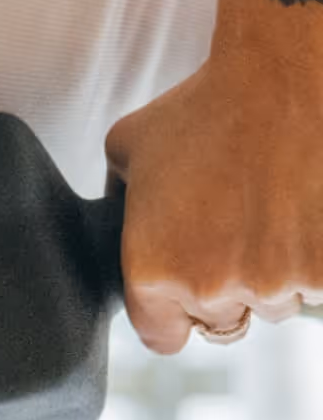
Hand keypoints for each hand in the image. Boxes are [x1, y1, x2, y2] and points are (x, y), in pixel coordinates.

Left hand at [107, 24, 322, 352]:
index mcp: (152, 272)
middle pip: (223, 323)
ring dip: (278, 275)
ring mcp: (273, 284)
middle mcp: (210, 289)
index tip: (191, 293)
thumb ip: (117, 198)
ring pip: (277, 305)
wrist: (279, 81)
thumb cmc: (205, 107)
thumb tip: (117, 214)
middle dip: (230, 290)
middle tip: (239, 234)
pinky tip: (303, 213)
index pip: (163, 338)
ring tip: (274, 212)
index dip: (177, 316)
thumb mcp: (128, 148)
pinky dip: (314, 260)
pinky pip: (317, 287)